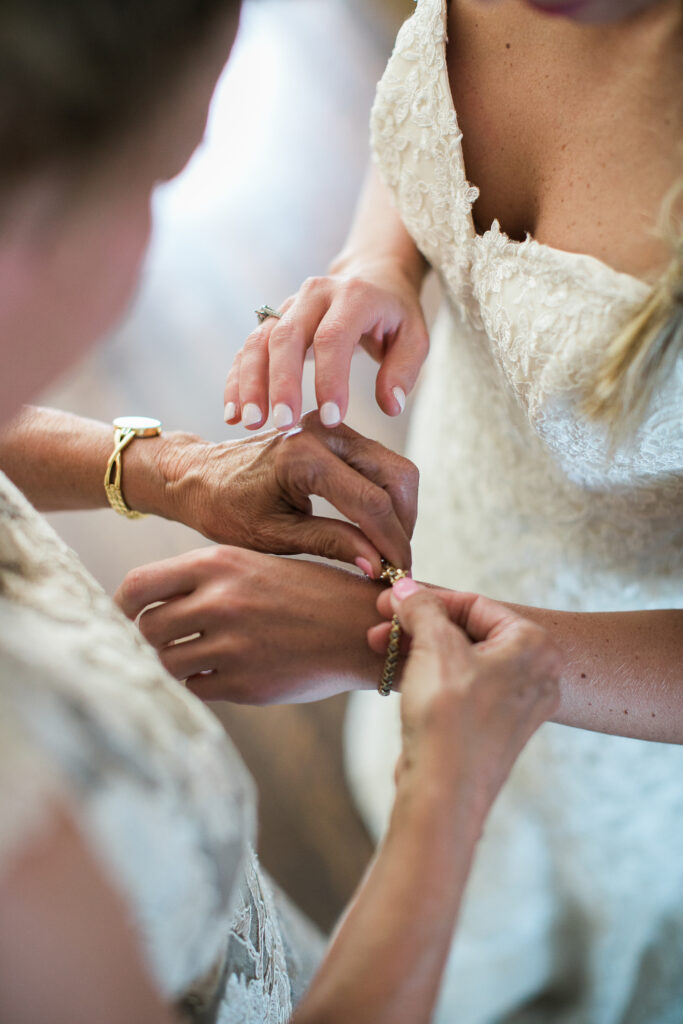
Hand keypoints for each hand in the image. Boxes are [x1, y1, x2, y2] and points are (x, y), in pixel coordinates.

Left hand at [114, 547, 385, 703]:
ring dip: (176, 662)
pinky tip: (227, 671)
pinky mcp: (245, 684)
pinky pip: (197, 688)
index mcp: (217, 563)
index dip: (123, 606)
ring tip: (202, 656)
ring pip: (166, 663)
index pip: (136, 586)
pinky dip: (203, 683)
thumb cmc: (310, 592)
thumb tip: (152, 605)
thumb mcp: (257, 565)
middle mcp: (218, 601)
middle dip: (152, 637)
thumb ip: (206, 579)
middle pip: (146, 629)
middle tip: (171, 640)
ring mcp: (230, 646)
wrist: (364, 627)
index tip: (127, 616)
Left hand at [158, 412, 416, 573]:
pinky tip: (377, 531)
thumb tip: (379, 565)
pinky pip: (380, 464)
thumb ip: (330, 544)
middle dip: (403, 526)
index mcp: (303, 457)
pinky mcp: (336, 432)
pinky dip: (387, 498)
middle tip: (398, 567)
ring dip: (399, 513)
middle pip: (397, 477)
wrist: (199, 476)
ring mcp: (332, 427)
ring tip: (388, 552)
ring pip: (395, 469)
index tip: (400, 578)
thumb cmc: (226, 510)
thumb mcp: (274, 537)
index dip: (392, 544)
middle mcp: (323, 431)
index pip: (371, 503)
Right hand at [223, 261, 428, 430]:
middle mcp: (314, 295)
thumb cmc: (393, 315)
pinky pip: (247, 348)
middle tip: (282, 423)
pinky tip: (232, 413)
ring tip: (249, 422)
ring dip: (250, 383)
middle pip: (287, 336)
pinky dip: (237, 380)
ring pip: (259, 341)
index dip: (329, 378)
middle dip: (281, 383)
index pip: (333, 336)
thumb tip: (391, 406)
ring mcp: (288, 305)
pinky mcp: (271, 321)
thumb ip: (404, 371)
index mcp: (352, 296)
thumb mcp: (414, 337)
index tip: (331, 419)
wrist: (369, 277)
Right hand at [380, 581, 561, 825]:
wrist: (443, 794)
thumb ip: (422, 609)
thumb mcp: (434, 647)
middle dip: (420, 626)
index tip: (393, 602)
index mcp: (534, 646)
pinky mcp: (495, 730)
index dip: (429, 600)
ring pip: (462, 661)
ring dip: (419, 650)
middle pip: (468, 633)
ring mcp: (517, 706)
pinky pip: (462, 689)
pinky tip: (398, 675)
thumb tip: (406, 589)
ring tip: (381, 648)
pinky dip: (431, 677)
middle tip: (381, 626)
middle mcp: (536, 674)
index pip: (476, 605)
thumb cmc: (448, 718)